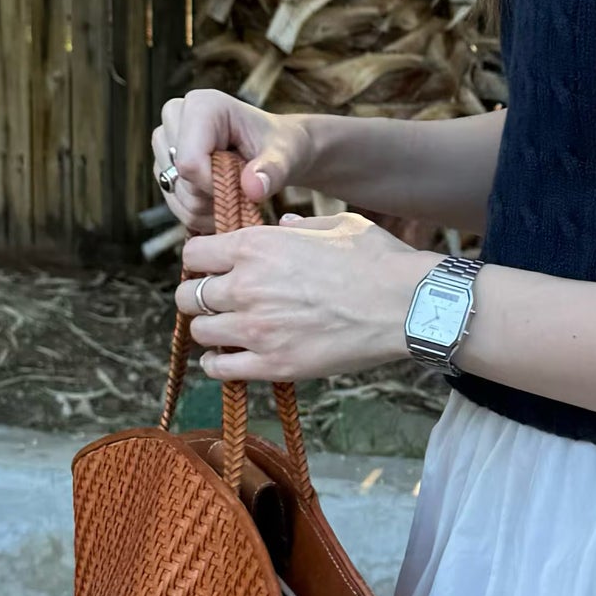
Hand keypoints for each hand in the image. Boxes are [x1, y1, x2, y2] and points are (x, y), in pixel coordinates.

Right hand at [151, 89, 321, 234]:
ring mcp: (165, 141)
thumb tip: (253, 189)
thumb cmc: (280, 147)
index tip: (242, 187)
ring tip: (234, 195)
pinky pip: (173, 203)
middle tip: (241, 188)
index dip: (214, 186)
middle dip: (211, 196)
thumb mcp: (285, 157)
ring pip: (173, 194)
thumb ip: (273, 171)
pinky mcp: (164, 163)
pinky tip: (221, 202)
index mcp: (202, 106)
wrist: (276, 151)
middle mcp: (176, 117)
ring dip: (206, 208)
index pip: (189, 162)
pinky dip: (198, 213)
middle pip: (178, 178)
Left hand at [177, 211, 428, 383]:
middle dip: (198, 298)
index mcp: (256, 246)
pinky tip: (231, 360)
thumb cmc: (377, 261)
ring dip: (211, 332)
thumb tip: (283, 229)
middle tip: (218, 304)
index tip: (214, 270)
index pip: (194, 253)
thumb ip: (298, 228)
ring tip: (228, 333)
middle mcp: (247, 285)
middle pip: (189, 296)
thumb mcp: (335, 225)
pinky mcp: (273, 364)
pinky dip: (219, 366)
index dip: (202, 261)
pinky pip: (220, 370)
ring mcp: (257, 328)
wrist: (406, 305)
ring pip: (200, 333)